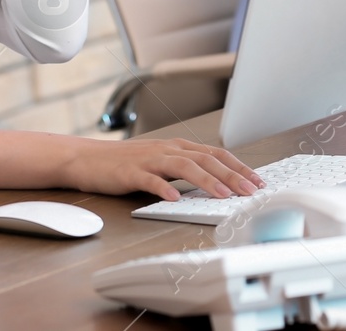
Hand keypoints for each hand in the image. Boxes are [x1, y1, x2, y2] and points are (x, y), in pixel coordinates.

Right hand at [59, 137, 264, 203]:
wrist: (88, 158)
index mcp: (178, 147)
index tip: (257, 180)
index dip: (238, 166)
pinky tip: (175, 198)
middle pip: (205, 159)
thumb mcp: (161, 162)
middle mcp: (168, 149)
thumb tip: (217, 182)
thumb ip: (186, 169)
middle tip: (250, 190)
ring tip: (223, 194)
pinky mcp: (131, 172)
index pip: (215, 154)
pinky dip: (164, 188)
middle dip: (231, 175)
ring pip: (184, 166)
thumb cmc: (126, 163)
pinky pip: (150, 180)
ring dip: (207, 180)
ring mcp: (149, 160)